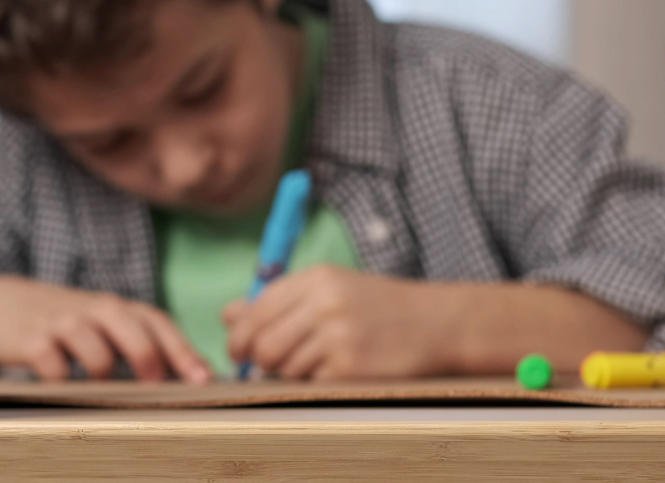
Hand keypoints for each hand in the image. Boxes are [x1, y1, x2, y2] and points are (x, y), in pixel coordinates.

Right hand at [0, 275, 211, 382]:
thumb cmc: (61, 323)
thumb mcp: (98, 323)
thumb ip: (137, 341)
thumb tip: (188, 377)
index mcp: (115, 307)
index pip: (157, 322)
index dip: (183, 350)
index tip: (203, 378)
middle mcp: (92, 310)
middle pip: (131, 328)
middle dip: (149, 359)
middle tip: (158, 386)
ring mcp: (61, 323)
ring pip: (96, 353)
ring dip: (103, 374)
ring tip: (96, 385)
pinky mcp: (30, 340)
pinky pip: (54, 367)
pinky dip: (62, 380)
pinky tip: (58, 381)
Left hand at [222, 266, 460, 379]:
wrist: (438, 323)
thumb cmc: (377, 307)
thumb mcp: (330, 289)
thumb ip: (279, 300)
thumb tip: (227, 315)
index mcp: (316, 279)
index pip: (258, 308)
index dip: (239, 334)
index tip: (237, 351)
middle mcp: (325, 304)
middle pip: (264, 343)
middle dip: (260, 361)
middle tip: (268, 367)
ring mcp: (339, 337)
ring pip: (284, 368)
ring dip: (290, 374)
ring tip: (314, 364)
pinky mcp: (352, 368)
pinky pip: (310, 385)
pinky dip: (315, 384)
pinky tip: (334, 373)